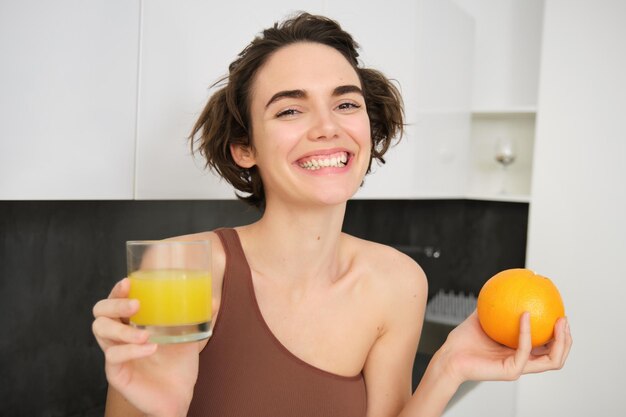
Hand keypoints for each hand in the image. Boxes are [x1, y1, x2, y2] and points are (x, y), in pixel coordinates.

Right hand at [92, 278, 199, 416]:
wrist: (179, 395)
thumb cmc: (178, 362)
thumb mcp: (189, 336)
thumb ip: (198, 317)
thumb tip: (213, 300)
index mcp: (130, 322)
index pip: (114, 300)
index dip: (117, 290)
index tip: (129, 282)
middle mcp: (118, 336)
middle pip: (100, 312)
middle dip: (115, 304)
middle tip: (136, 305)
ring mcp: (114, 354)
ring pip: (101, 331)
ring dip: (123, 329)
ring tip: (146, 333)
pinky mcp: (116, 373)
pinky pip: (113, 357)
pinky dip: (131, 350)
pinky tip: (150, 348)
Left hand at [440, 311, 571, 383]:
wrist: (449, 356)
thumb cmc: (463, 340)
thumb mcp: (482, 317)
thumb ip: (494, 305)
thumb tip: (503, 285)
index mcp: (519, 352)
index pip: (547, 346)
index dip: (559, 334)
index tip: (559, 313)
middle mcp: (522, 362)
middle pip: (556, 356)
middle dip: (566, 339)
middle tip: (564, 318)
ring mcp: (518, 368)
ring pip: (551, 360)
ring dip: (560, 341)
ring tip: (559, 321)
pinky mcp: (510, 371)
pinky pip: (524, 351)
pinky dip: (527, 332)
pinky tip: (525, 315)